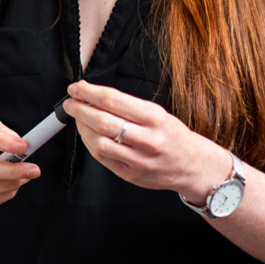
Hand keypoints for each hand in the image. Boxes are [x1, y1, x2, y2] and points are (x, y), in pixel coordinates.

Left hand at [63, 80, 224, 195]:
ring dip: (82, 128)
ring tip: (78, 118)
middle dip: (80, 110)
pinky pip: (102, 158)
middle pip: (103, 122)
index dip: (89, 93)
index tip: (76, 88)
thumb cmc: (172, 136)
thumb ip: (127, 106)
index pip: (114, 101)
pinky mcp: (131, 175)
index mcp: (155, 118)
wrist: (193, 166)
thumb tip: (94, 96)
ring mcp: (139, 160)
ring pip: (99, 142)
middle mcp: (148, 140)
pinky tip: (87, 134)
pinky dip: (89, 144)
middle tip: (70, 103)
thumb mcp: (158, 113)